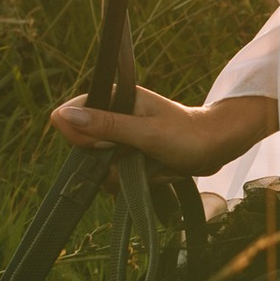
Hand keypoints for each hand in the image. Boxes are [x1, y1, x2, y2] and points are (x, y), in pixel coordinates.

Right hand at [51, 88, 276, 176]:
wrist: (217, 148)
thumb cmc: (187, 135)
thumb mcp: (144, 132)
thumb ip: (105, 126)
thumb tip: (63, 116)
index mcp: (116, 99)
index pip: (73, 115)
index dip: (83, 138)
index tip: (109, 147)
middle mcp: (115, 117)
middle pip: (85, 149)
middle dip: (110, 164)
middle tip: (138, 157)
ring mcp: (122, 139)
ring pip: (101, 169)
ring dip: (126, 176)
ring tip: (153, 164)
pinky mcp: (131, 156)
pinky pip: (117, 177)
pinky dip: (135, 181)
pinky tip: (155, 173)